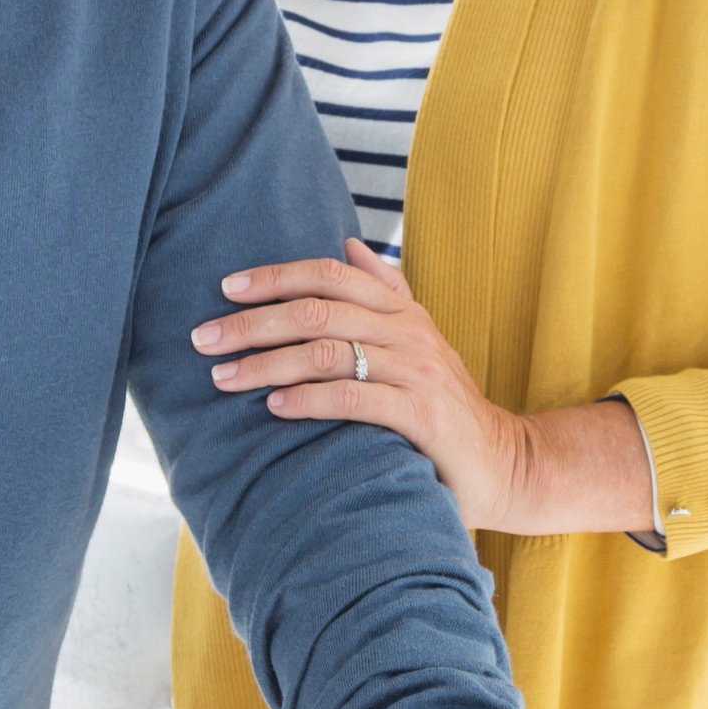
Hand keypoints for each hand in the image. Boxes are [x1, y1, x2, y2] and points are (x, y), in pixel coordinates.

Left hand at [194, 243, 653, 534]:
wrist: (503, 463)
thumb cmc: (445, 406)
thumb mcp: (420, 342)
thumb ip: (387, 293)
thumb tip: (348, 245)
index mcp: (403, 311)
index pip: (331, 275)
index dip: (277, 276)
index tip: (226, 288)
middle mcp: (410, 333)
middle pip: (319, 310)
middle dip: (254, 322)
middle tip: (204, 337)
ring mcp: (417, 372)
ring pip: (328, 352)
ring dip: (267, 363)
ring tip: (223, 377)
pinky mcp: (421, 415)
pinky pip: (354, 397)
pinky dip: (308, 400)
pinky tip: (273, 407)